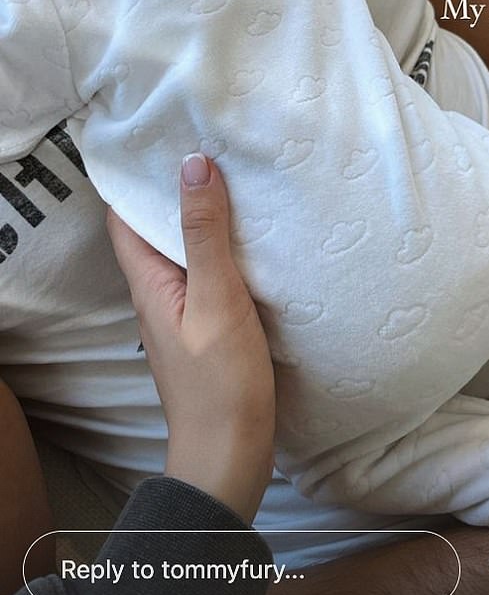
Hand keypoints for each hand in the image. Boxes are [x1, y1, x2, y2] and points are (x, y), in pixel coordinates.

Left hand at [107, 154, 274, 522]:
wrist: (231, 456)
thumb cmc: (220, 382)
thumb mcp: (216, 299)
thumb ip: (205, 235)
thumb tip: (193, 165)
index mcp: (149, 281)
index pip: (126, 214)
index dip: (139, 176)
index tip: (167, 138)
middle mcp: (159, 290)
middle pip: (158, 227)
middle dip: (180, 188)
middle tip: (216, 146)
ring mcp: (184, 309)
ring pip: (187, 249)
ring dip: (207, 216)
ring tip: (239, 177)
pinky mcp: (210, 324)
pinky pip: (211, 272)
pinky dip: (227, 247)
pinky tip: (256, 236)